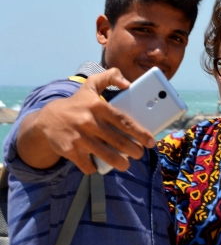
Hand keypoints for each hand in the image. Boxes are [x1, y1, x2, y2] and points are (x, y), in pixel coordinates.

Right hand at [16, 68, 155, 173]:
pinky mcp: (70, 151)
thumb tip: (128, 83)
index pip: (124, 121)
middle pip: (118, 141)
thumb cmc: (77, 103)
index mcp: (98, 107)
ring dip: (120, 163)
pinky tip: (100, 165)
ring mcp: (79, 138)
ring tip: (126, 164)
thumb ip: (111, 76)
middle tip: (139, 153)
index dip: (139, 133)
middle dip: (134, 150)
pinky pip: (88, 164)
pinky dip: (95, 167)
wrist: (47, 119)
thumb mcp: (92, 85)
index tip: (150, 141)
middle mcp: (89, 122)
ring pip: (106, 155)